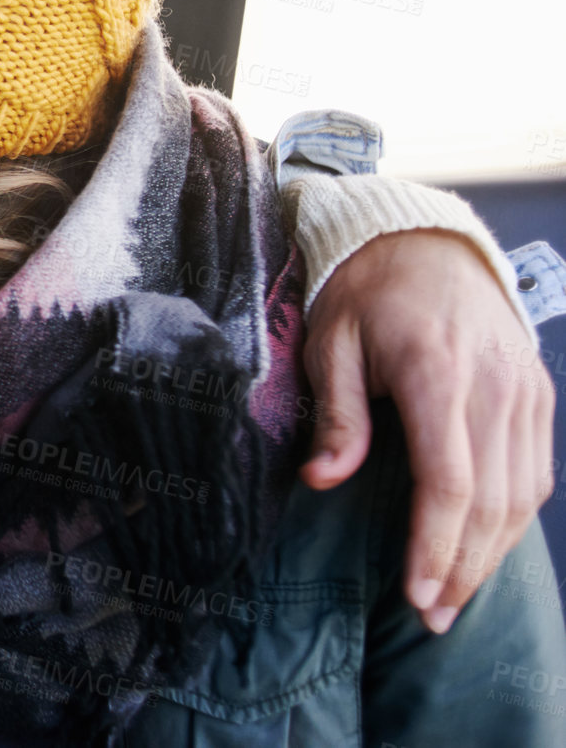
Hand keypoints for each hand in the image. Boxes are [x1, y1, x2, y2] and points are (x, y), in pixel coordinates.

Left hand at [301, 228, 552, 633]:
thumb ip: (336, 413)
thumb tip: (322, 480)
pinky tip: (483, 549)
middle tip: (430, 616)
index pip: (450, 479)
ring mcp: (525, 390)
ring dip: (491, 554)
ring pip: (523, 493)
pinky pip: (535, 471)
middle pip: (492, 500)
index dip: (435, 544)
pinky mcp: (537, 393)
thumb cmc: (366, 294)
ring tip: (453, 599)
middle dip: (463, 567)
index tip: (414, 592)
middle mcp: (495, 386)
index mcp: (438, 372)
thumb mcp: (330, 342)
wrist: (426, 242)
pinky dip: (513, 518)